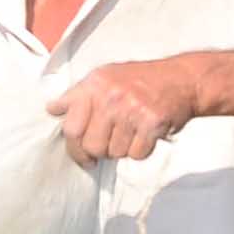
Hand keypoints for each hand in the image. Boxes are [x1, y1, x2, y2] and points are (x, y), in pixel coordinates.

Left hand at [48, 56, 209, 160]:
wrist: (182, 79)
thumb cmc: (139, 80)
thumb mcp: (103, 77)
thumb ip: (77, 95)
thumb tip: (52, 109)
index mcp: (93, 86)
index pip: (71, 128)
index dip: (74, 148)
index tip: (82, 155)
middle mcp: (110, 97)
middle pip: (92, 146)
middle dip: (99, 152)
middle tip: (109, 146)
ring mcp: (132, 110)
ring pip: (115, 152)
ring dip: (121, 150)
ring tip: (130, 133)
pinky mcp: (152, 123)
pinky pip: (137, 154)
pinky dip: (140, 151)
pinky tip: (144, 136)